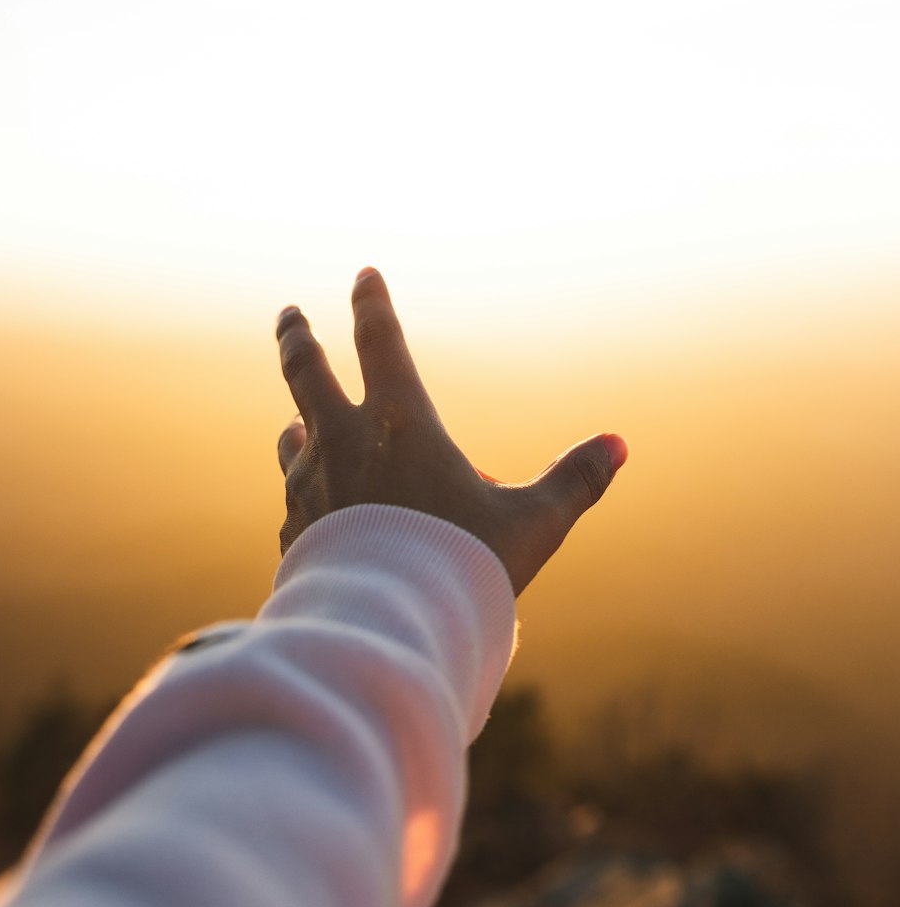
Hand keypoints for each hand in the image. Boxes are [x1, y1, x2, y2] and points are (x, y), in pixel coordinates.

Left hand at [275, 268, 626, 595]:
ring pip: (291, 439)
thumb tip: (617, 445)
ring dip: (296, 423)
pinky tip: (312, 517)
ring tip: (295, 423)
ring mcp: (309, 487)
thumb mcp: (533, 524)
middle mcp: (341, 441)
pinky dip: (306, 498)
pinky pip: (295, 505)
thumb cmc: (465, 569)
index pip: (379, 339)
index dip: (372, 301)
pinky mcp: (293, 533)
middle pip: (305, 370)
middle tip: (289, 314)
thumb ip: (574, 481)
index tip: (364, 275)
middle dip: (297, 335)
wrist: (386, 631)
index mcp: (398, 421)